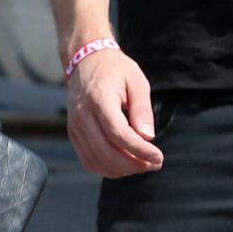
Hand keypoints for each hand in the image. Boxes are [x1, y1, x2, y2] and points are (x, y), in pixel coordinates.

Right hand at [66, 47, 162, 177]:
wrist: (86, 62)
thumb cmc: (116, 70)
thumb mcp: (136, 81)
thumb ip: (142, 109)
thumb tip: (148, 137)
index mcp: (99, 99)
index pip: (118, 134)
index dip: (140, 150)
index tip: (158, 157)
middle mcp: (82, 116)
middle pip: (106, 152)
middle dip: (133, 164)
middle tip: (154, 164)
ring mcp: (75, 127)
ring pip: (97, 160)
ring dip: (122, 169)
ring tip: (143, 165)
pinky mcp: (73, 134)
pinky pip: (89, 160)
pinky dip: (108, 169)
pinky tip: (125, 165)